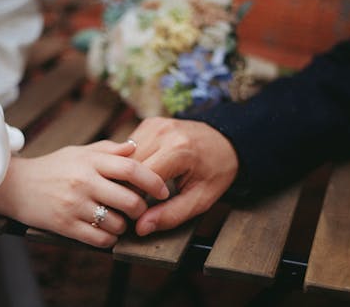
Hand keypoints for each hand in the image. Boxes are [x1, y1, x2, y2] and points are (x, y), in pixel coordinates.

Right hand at [0, 140, 168, 247]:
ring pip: (117, 223)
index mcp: (90, 161)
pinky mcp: (64, 226)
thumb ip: (108, 150)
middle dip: (142, 208)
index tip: (163, 190)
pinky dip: (110, 239)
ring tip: (120, 220)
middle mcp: (84, 182)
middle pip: (130, 200)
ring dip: (125, 225)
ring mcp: (74, 205)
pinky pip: (100, 239)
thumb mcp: (79, 152)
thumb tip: (135, 147)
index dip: (153, 181)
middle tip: (141, 209)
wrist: (15, 185)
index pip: (131, 169)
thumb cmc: (53, 167)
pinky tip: (107, 232)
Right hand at [128, 117, 238, 235]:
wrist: (226, 141)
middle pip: (127, 165)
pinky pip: (129, 148)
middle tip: (134, 203)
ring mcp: (154, 124)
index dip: (133, 199)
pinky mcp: (148, 123)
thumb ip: (171, 215)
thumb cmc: (216, 171)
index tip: (136, 213)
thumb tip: (141, 227)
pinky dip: (131, 162)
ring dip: (126, 174)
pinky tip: (141, 172)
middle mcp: (162, 132)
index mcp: (177, 150)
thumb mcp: (200, 200)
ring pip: (123, 156)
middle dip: (127, 187)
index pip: (138, 178)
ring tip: (139, 188)